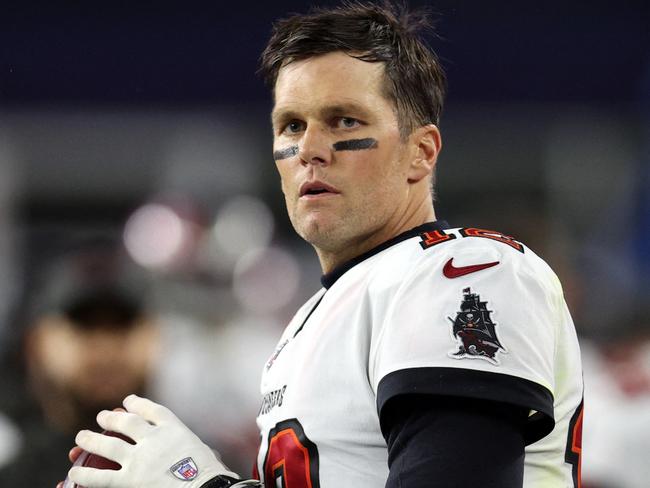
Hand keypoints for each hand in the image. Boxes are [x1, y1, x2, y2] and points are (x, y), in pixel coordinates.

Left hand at [68, 394, 238, 487]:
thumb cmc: (211, 474)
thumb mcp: (206, 453)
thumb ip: (195, 449)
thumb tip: (203, 453)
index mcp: (174, 429)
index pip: (152, 411)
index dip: (138, 404)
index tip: (127, 400)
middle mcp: (154, 439)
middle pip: (127, 422)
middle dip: (112, 418)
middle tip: (101, 416)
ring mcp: (140, 459)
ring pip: (108, 444)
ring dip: (92, 439)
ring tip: (80, 437)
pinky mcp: (130, 480)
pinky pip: (101, 477)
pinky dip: (85, 473)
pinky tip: (73, 471)